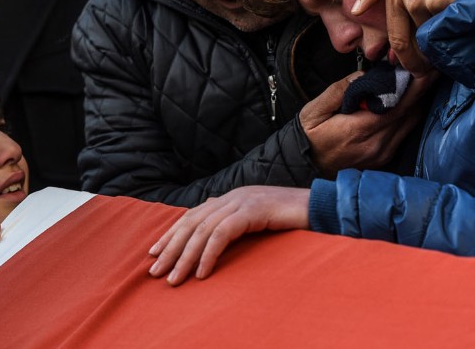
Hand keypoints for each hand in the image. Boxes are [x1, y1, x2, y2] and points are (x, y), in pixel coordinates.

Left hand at [148, 186, 310, 285]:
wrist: (319, 206)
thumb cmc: (291, 219)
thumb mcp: (258, 222)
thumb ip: (237, 226)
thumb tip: (214, 244)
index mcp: (231, 198)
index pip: (192, 215)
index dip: (171, 234)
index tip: (155, 254)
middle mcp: (232, 197)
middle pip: (192, 222)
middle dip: (171, 248)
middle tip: (156, 271)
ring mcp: (242, 201)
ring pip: (203, 230)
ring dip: (185, 257)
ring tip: (174, 278)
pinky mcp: (252, 210)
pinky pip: (223, 233)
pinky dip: (209, 254)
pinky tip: (202, 272)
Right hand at [301, 72, 433, 175]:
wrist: (304, 166)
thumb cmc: (309, 136)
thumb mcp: (314, 110)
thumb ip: (339, 91)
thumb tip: (363, 76)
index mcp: (359, 131)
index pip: (397, 106)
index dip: (415, 88)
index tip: (425, 70)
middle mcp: (376, 145)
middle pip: (409, 114)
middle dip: (419, 91)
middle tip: (426, 69)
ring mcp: (382, 154)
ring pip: (409, 124)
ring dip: (415, 103)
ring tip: (417, 82)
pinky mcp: (383, 159)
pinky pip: (403, 134)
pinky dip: (406, 116)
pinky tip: (404, 102)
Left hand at [352, 0, 474, 76]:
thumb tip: (357, 11)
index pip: (398, 40)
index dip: (406, 59)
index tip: (412, 69)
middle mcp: (415, 2)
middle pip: (420, 46)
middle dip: (424, 64)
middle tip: (429, 72)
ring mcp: (438, 2)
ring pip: (439, 38)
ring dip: (442, 50)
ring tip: (446, 57)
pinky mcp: (460, 0)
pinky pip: (458, 27)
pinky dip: (459, 35)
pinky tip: (461, 39)